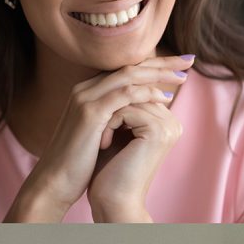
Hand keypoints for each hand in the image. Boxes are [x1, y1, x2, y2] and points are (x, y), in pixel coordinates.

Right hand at [7, 57, 190, 221]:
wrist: (55, 182)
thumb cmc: (78, 165)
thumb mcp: (99, 135)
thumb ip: (115, 119)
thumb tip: (141, 115)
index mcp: (88, 93)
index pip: (125, 71)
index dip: (153, 66)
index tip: (179, 66)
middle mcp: (85, 89)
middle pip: (130, 67)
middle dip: (162, 62)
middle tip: (189, 60)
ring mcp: (86, 99)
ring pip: (129, 75)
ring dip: (158, 75)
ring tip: (181, 78)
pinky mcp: (90, 112)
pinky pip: (124, 94)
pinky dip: (146, 93)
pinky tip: (163, 98)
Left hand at [85, 95, 183, 222]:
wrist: (113, 202)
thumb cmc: (109, 172)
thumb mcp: (116, 132)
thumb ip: (120, 107)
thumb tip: (111, 79)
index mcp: (165, 121)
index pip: (137, 92)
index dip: (113, 101)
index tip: (100, 126)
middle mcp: (171, 121)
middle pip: (135, 91)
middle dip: (111, 107)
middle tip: (97, 130)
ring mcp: (168, 125)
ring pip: (129, 98)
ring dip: (108, 117)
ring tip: (101, 141)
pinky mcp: (158, 130)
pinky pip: (127, 109)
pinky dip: (109, 124)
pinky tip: (104, 144)